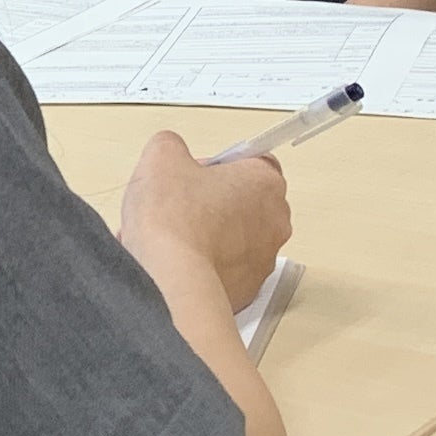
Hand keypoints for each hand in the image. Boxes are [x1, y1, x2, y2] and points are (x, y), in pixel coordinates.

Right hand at [118, 130, 287, 314]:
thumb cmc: (174, 222)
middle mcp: (275, 221)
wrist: (171, 281)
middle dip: (215, 200)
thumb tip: (171, 152)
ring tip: (175, 236)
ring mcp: (264, 259)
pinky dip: (208, 265)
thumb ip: (172, 145)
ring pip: (238, 237)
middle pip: (247, 200)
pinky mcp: (248, 290)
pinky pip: (229, 269)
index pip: (253, 161)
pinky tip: (180, 261)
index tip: (197, 172)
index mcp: (265, 181)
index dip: (220, 165)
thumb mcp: (161, 157)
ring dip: (212, 233)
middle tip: (181, 203)